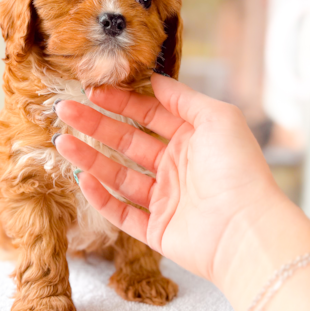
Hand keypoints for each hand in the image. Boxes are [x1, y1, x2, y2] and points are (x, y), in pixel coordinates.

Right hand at [53, 74, 292, 290]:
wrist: (246, 229)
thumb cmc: (238, 169)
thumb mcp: (217, 118)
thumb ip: (183, 98)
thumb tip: (155, 79)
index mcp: (194, 140)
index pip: (149, 115)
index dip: (122, 102)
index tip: (94, 90)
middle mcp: (179, 169)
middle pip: (128, 142)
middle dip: (96, 125)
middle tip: (66, 110)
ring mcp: (167, 201)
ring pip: (119, 176)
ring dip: (90, 158)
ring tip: (63, 141)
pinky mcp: (158, 231)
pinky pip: (122, 213)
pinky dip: (102, 197)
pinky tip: (83, 178)